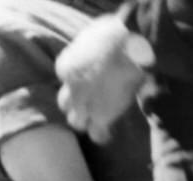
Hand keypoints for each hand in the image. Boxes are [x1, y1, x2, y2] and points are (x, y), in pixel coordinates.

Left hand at [56, 15, 149, 144]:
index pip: (66, 80)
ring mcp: (83, 104)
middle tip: (88, 104)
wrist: (127, 43)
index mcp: (65, 67)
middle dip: (76, 105)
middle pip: (65, 104)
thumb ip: (90, 48)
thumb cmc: (116, 32)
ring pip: (76, 121)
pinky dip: (101, 135)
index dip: (77, 83)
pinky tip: (105, 136)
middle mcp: (69, 88)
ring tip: (97, 120)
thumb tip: (98, 50)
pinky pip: (97, 131)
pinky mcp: (100, 114)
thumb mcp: (93, 36)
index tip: (88, 82)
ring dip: (86, 120)